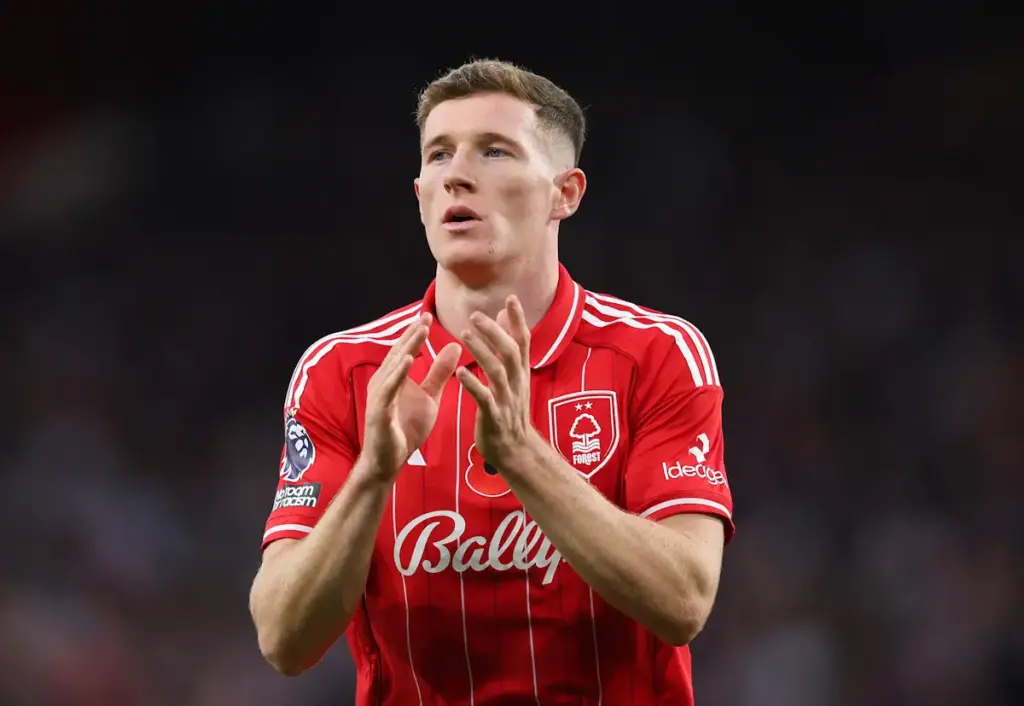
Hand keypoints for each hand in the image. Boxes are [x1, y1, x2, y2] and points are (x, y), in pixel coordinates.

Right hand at [363, 313, 460, 479]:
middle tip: (426, 316)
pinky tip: (409, 360)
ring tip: (420, 330)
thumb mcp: (429, 397)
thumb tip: (455, 347)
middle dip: (412, 334)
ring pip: (393, 366)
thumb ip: (439, 372)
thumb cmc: (405, 429)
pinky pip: (388, 388)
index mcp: (395, 377)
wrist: (389, 462)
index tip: (430, 316)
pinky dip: (398, 373)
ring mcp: (380, 395)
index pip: (406, 350)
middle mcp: (384, 382)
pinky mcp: (379, 411)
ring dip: (407, 347)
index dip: (417, 333)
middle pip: (399, 353)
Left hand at [456, 296, 534, 468]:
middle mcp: (516, 383)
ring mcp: (506, 400)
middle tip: (476, 315)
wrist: (515, 450)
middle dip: (495, 333)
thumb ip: (509, 347)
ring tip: (465, 335)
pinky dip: (473, 384)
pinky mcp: (494, 416)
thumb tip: (505, 316)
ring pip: (497, 372)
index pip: (523, 341)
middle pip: (510, 352)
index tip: (510, 298)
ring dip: (482, 352)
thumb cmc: (510, 410)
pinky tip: (460, 372)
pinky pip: (484, 398)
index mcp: (521, 373)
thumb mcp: (514, 377)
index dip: (518, 320)